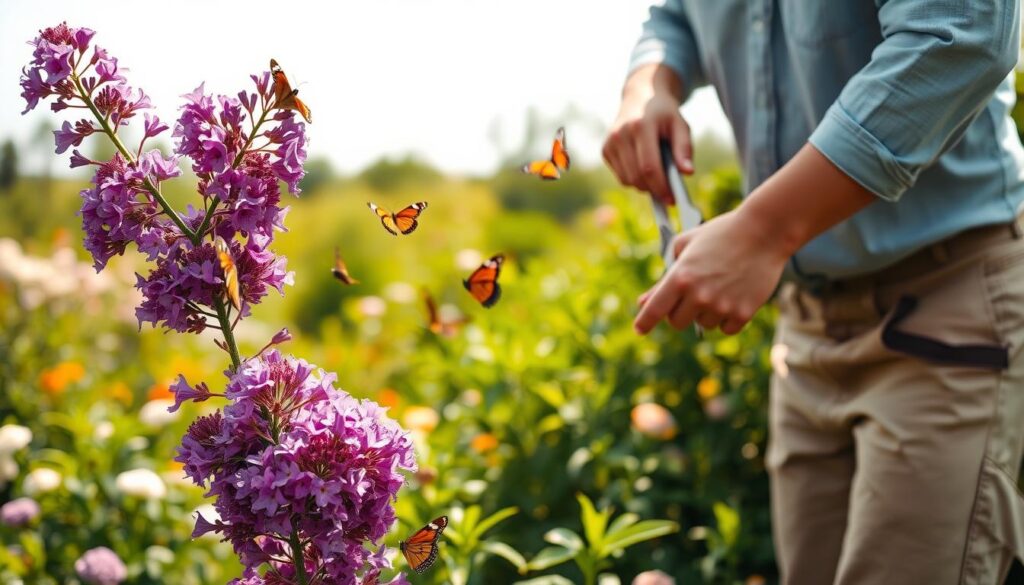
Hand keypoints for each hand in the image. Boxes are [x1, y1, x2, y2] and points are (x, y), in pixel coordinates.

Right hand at [603, 64, 692, 204]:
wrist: (640, 96)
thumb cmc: (664, 114)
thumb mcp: (680, 125)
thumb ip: (684, 148)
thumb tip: (687, 172)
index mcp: (640, 126)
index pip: (649, 167)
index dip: (660, 187)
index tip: (671, 199)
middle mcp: (621, 134)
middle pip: (636, 177)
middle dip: (653, 189)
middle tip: (667, 192)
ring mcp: (610, 143)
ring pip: (627, 181)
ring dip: (644, 185)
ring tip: (657, 173)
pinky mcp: (605, 150)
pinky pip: (621, 177)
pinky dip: (634, 178)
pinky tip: (642, 165)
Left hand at [634, 207, 788, 334]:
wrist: (764, 232)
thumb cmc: (721, 234)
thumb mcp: (686, 244)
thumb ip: (664, 274)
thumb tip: (645, 301)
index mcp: (680, 276)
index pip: (655, 309)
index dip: (644, 322)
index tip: (639, 329)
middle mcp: (698, 295)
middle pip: (676, 322)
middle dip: (679, 311)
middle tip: (691, 295)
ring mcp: (721, 306)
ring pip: (703, 325)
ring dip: (706, 313)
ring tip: (719, 287)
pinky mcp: (743, 313)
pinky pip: (726, 328)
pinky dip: (727, 318)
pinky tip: (734, 295)